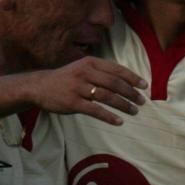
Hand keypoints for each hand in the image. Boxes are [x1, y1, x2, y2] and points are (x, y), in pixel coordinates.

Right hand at [28, 58, 146, 125]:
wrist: (39, 86)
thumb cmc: (65, 79)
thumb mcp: (81, 68)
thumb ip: (100, 72)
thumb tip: (124, 81)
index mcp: (90, 63)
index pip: (116, 69)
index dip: (132, 78)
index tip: (144, 86)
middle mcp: (85, 73)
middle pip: (114, 83)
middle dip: (131, 93)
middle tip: (142, 101)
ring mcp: (78, 88)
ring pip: (107, 96)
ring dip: (123, 105)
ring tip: (134, 111)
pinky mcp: (73, 102)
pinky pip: (95, 110)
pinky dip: (109, 117)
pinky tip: (118, 122)